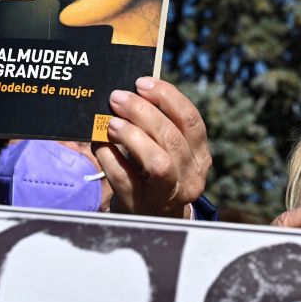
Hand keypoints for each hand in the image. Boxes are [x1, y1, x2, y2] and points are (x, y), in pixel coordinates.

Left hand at [92, 77, 211, 218]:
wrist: (153, 219)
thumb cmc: (157, 174)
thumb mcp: (169, 151)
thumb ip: (159, 126)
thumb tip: (131, 93)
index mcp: (200, 156)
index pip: (191, 121)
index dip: (168, 98)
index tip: (142, 82)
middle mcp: (191, 175)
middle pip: (171, 138)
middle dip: (142, 112)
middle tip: (117, 98)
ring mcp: (168, 194)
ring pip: (157, 162)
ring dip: (131, 136)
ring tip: (111, 122)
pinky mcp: (142, 205)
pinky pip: (125, 179)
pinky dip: (110, 158)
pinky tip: (100, 145)